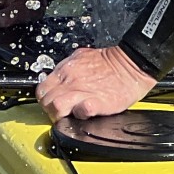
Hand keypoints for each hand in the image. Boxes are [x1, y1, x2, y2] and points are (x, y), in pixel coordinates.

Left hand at [36, 46, 157, 121]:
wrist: (131, 64)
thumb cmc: (109, 63)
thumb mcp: (81, 57)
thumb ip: (66, 70)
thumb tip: (57, 79)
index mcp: (65, 70)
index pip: (42, 89)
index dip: (45, 99)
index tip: (52, 103)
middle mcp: (70, 80)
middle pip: (46, 101)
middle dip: (50, 110)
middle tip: (61, 112)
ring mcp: (82, 91)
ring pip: (56, 107)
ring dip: (60, 115)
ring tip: (71, 115)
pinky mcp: (96, 102)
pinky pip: (81, 110)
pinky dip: (80, 114)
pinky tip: (85, 113)